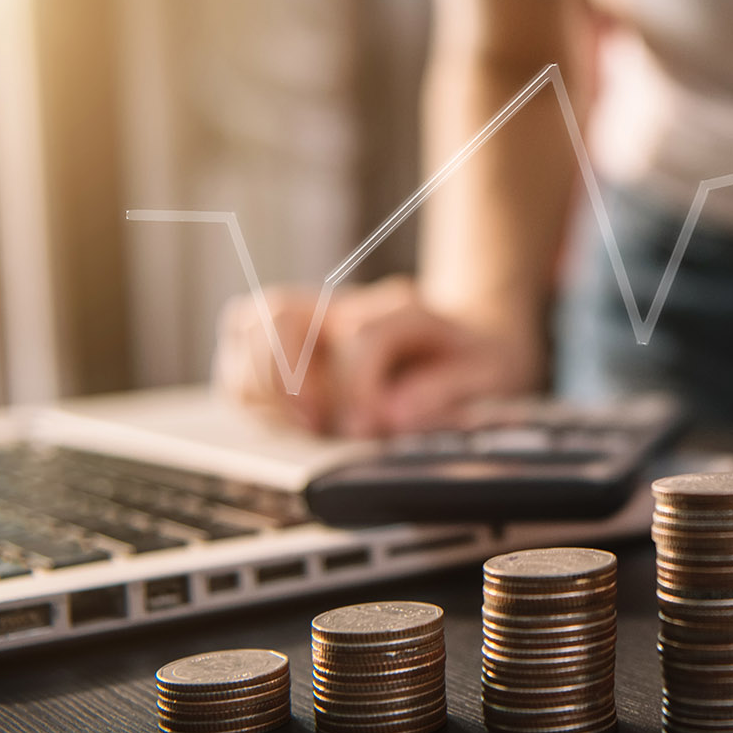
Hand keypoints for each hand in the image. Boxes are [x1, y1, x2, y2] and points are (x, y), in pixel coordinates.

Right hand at [213, 276, 546, 436]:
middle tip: (315, 425)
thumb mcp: (491, 373)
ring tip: (299, 425)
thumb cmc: (479, 358)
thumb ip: (444, 392)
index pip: (361, 335)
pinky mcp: (289, 339)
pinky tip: (281, 418)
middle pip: (281, 313)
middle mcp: (350, 304)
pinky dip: (248, 387)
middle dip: (287, 379)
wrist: (474, 337)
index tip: (372, 427)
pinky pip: (241, 350)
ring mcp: (315, 317)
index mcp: (404, 307)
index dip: (361, 387)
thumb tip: (388, 415)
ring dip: (262, 385)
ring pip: (248, 326)